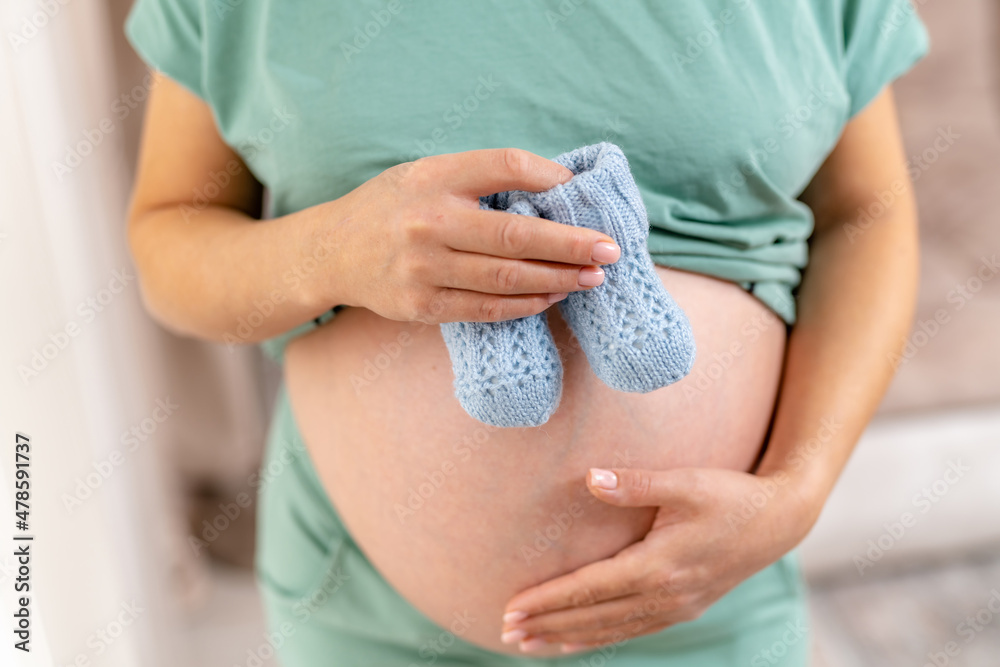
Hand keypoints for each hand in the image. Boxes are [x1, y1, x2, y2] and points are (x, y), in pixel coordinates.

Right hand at [331, 148, 621, 322]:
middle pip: (516, 234)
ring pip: (507, 278)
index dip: (549, 177)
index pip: (504, 166)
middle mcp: (428, 222)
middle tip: (610, 250)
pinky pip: (486, 308)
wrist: (330, 251)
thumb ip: (480, 176)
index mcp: (434, 177)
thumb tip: (555, 188)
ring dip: (557, 279)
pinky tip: (552, 297)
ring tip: (592, 277)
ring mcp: (423, 268)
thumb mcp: (427, 172)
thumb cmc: (392, 206)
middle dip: (571, 244)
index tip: (580, 190)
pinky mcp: (421, 306)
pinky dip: (526, 304)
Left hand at [499, 466, 816, 653]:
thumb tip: (589, 478)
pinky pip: (632, 631)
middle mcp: (665, 595)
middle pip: (593, 616)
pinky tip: (576, 642)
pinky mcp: (684, 608)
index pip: (590, 589)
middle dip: (547, 625)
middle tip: (505, 632)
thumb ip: (635, 484)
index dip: (548, 600)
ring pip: (611, 630)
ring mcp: (676, 607)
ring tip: (528, 644)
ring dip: (567, 638)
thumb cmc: (730, 495)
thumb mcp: (685, 482)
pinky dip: (600, 638)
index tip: (512, 608)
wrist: (780, 520)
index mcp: (660, 565)